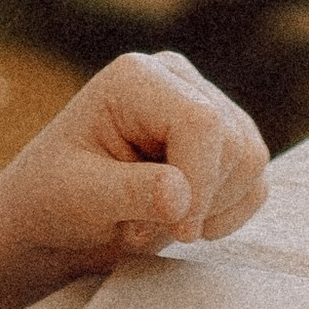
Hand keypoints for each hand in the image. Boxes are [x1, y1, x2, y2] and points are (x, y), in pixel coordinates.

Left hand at [0, 48, 270, 266]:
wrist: (53, 216)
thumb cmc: (53, 198)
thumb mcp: (79, 197)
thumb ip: (131, 192)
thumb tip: (182, 196)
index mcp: (136, 78)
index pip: (201, 123)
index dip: (200, 181)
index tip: (178, 230)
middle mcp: (177, 78)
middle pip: (234, 143)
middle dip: (200, 201)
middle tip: (142, 227)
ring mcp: (205, 105)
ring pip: (251, 162)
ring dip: (211, 210)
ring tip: (155, 222)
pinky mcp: (223, 140)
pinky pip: (255, 181)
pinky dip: (227, 214)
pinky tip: (182, 222)